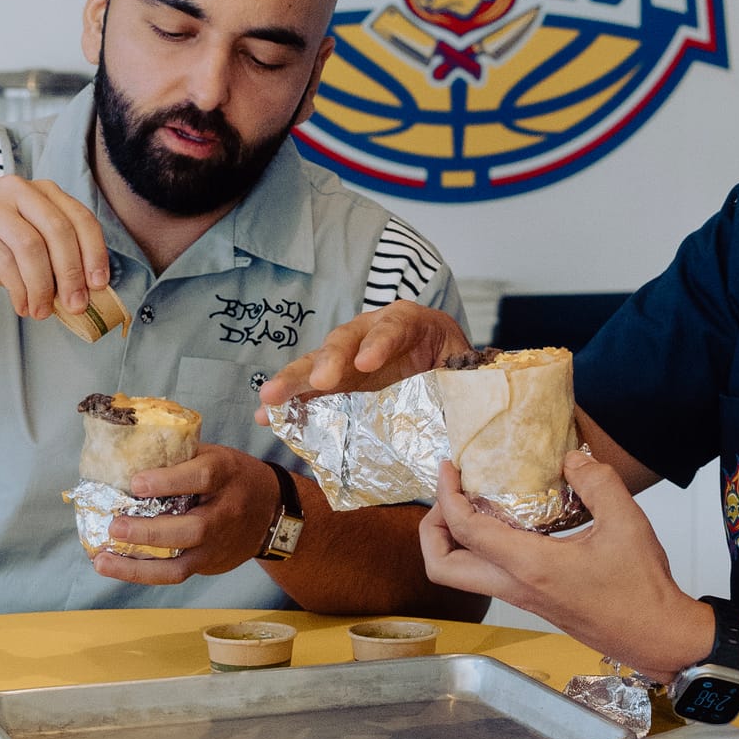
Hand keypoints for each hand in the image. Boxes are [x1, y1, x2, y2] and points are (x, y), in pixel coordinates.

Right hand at [0, 176, 114, 324]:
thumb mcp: (17, 240)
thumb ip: (48, 258)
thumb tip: (81, 293)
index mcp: (38, 190)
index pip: (79, 217)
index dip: (95, 252)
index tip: (100, 284)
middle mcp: (17, 190)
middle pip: (59, 231)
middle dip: (72, 273)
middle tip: (76, 305)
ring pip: (32, 247)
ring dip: (43, 286)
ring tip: (42, 312)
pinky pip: (4, 261)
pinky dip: (19, 288)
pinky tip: (22, 305)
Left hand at [90, 446, 286, 583]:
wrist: (271, 511)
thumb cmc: (232, 476)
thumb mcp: (213, 455)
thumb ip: (179, 456)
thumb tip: (128, 454)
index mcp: (226, 474)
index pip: (201, 478)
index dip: (168, 481)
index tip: (135, 482)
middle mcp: (225, 512)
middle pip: (192, 529)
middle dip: (149, 532)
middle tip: (115, 527)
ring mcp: (217, 544)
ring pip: (180, 564)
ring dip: (137, 566)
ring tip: (102, 560)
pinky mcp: (209, 564)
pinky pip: (175, 574)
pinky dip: (142, 573)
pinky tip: (116, 567)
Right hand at [256, 299, 470, 408]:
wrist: (444, 370)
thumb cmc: (455, 366)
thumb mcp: (466, 367)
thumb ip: (466, 381)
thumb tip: (473, 408)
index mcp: (410, 323)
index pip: (393, 326)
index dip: (379, 343)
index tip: (367, 364)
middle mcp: (371, 333)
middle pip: (346, 340)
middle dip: (330, 361)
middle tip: (320, 382)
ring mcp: (348, 356)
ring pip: (318, 363)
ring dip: (294, 381)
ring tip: (270, 399)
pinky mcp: (334, 381)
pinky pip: (308, 389)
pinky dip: (288, 402)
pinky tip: (265, 416)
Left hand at [420, 451, 716, 684]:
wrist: (657, 638)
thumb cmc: (642, 588)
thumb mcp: (627, 522)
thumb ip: (597, 481)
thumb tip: (572, 457)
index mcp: (530, 566)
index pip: (466, 531)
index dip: (447, 496)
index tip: (448, 468)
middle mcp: (516, 586)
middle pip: (442, 568)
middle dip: (432, 529)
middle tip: (449, 496)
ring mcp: (523, 598)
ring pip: (462, 577)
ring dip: (454, 541)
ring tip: (473, 505)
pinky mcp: (534, 602)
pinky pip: (488, 576)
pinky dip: (481, 549)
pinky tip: (509, 523)